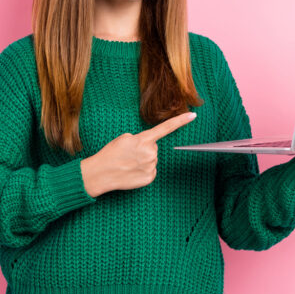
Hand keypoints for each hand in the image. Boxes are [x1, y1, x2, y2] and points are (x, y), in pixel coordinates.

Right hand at [80, 112, 196, 196]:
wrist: (101, 173)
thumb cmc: (110, 154)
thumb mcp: (124, 138)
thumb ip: (140, 138)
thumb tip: (149, 145)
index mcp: (143, 139)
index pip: (166, 128)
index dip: (181, 121)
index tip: (193, 115)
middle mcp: (150, 152)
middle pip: (154, 148)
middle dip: (144, 149)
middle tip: (129, 154)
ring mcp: (151, 166)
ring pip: (152, 160)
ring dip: (143, 160)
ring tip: (128, 163)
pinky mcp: (149, 178)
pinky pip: (151, 171)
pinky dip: (143, 171)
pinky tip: (132, 172)